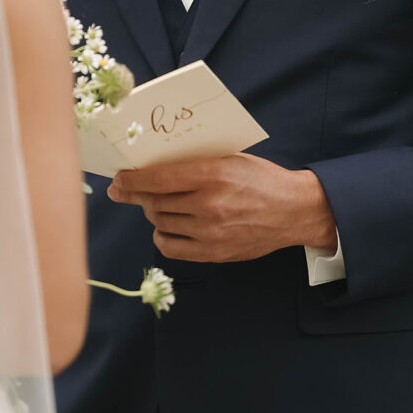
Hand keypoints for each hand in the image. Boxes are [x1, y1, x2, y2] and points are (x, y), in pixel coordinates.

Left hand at [107, 154, 336, 262]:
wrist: (294, 211)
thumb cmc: (261, 179)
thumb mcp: (230, 159)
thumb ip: (194, 162)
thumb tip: (152, 165)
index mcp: (213, 174)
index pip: (158, 178)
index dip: (132, 180)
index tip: (118, 180)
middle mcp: (209, 205)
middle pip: (154, 202)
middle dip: (138, 195)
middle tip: (131, 191)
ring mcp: (211, 232)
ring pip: (160, 222)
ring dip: (152, 213)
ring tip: (158, 205)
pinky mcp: (214, 253)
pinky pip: (171, 247)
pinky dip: (162, 235)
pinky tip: (167, 226)